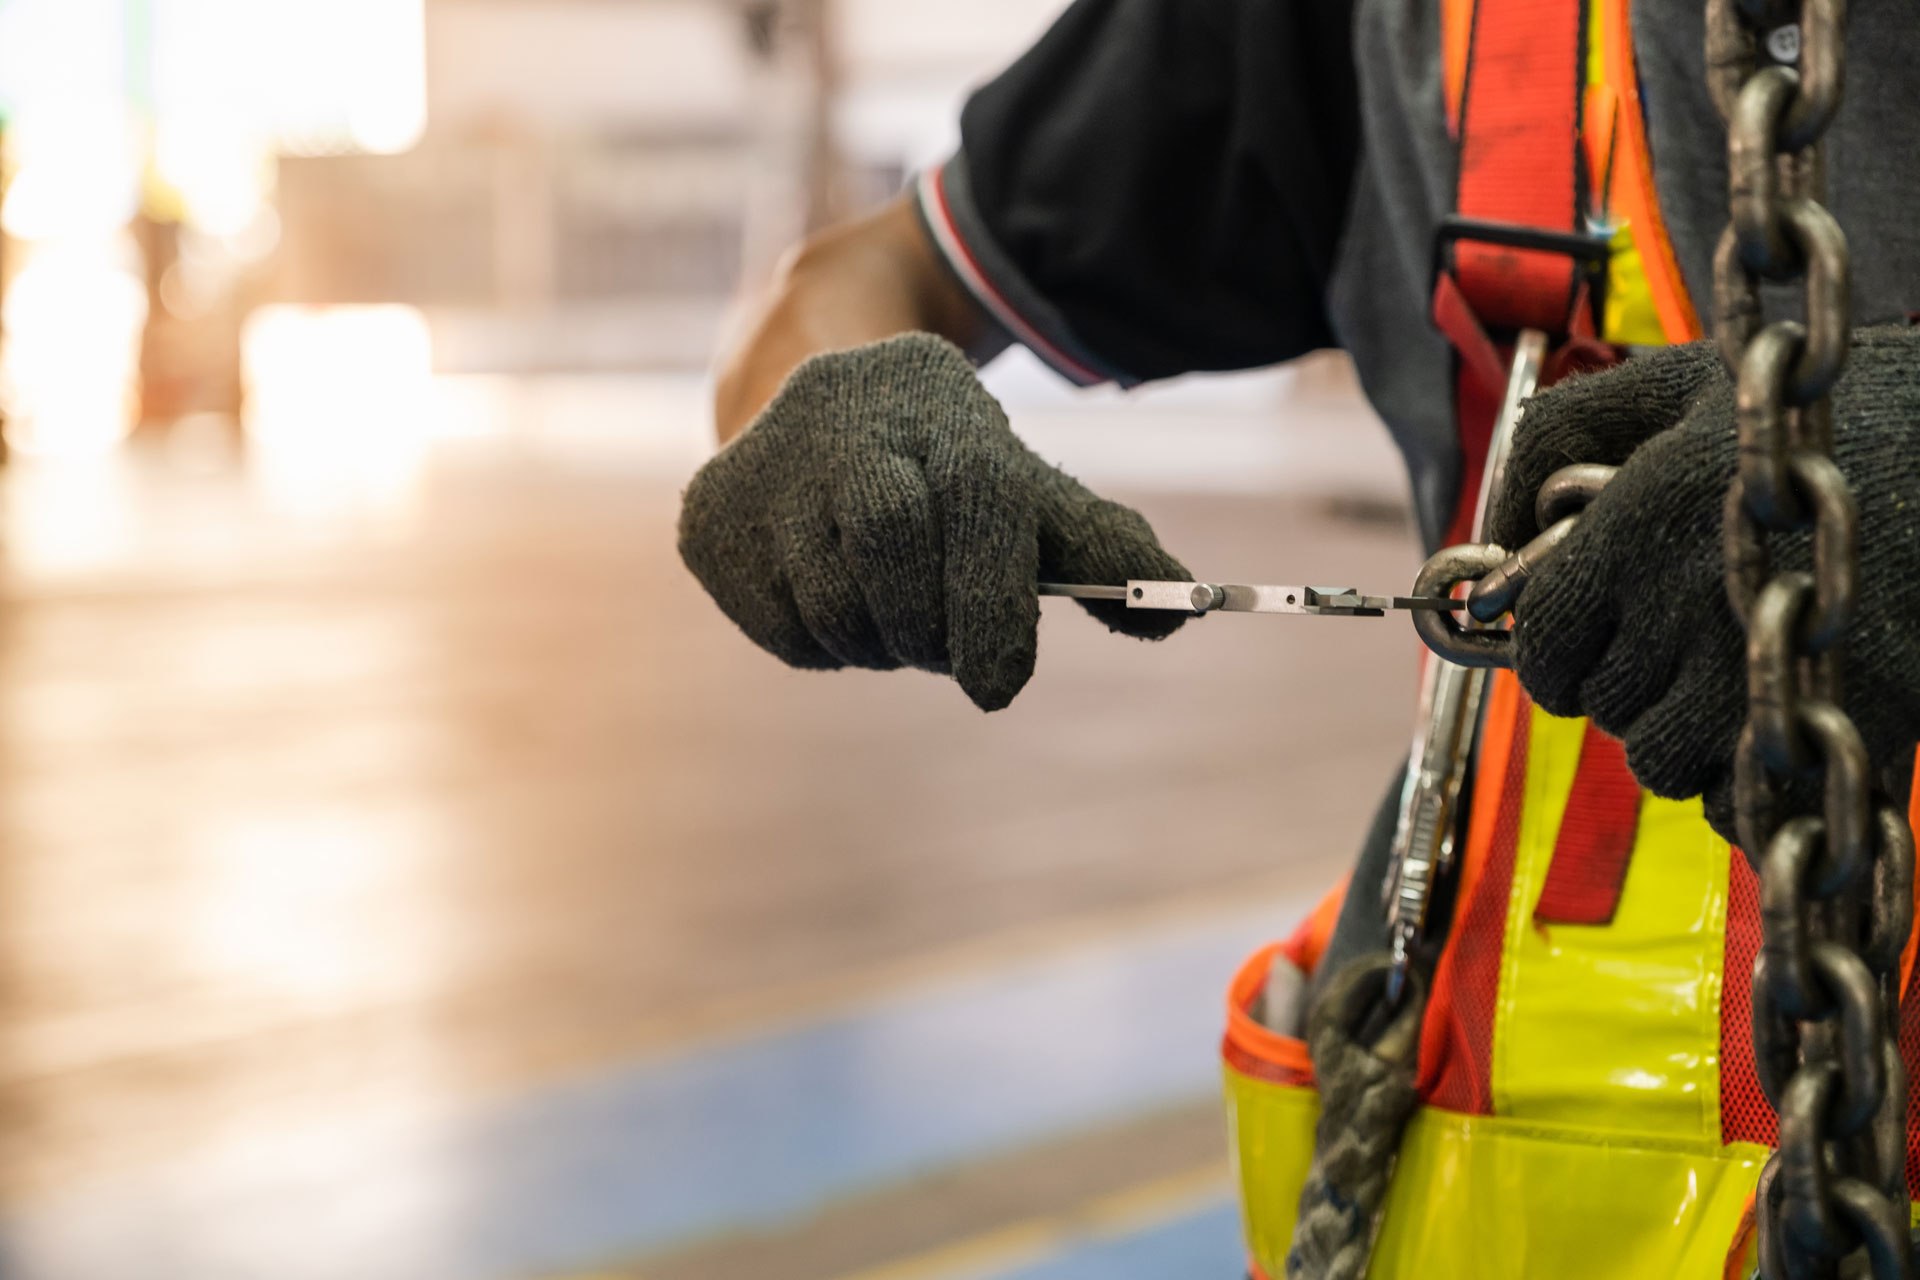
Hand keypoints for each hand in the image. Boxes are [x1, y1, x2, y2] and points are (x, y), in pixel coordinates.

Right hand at [679, 333, 1189, 710]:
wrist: (804, 398)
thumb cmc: (936, 465)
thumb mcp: (1020, 486)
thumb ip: (1099, 547)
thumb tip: (1176, 612)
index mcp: (934, 400)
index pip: (972, 498)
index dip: (990, 598)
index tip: (1001, 683)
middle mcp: (838, 417)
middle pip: (890, 551)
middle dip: (934, 627)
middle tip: (956, 649)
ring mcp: (762, 468)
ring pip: (837, 609)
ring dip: (884, 640)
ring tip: (893, 603)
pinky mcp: (708, 523)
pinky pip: (784, 633)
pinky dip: (826, 642)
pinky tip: (836, 597)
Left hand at [1489, 328, 1919, 841]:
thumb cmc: (1821, 410)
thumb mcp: (1678, 382)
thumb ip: (1557, 432)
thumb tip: (1488, 527)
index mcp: (1641, 526)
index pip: (1543, 646)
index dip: (1551, 652)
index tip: (1577, 641)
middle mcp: (1693, 607)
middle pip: (1598, 708)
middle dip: (1618, 682)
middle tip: (1669, 641)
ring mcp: (1771, 673)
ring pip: (1660, 763)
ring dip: (1677, 735)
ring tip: (1726, 674)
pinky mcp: (1854, 722)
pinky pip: (1739, 805)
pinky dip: (1744, 782)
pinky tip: (1772, 720)